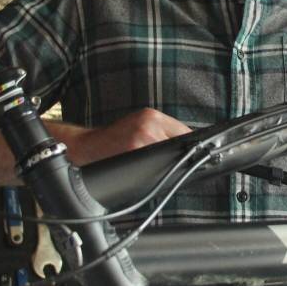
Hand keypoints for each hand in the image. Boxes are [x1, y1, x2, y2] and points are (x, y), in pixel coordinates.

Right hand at [76, 108, 191, 163]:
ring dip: (172, 162)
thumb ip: (161, 132)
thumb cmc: (114, 140)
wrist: (87, 146)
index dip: (193, 145)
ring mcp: (142, 137)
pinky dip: (158, 168)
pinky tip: (153, 169)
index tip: (199, 153)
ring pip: (171, 154)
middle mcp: (149, 123)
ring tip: (164, 166)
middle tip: (183, 164)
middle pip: (181, 142)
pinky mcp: (135, 150)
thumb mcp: (139, 126)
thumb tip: (188, 146)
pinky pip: (157, 163)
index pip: (185, 131)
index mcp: (152, 116)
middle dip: (183, 154)